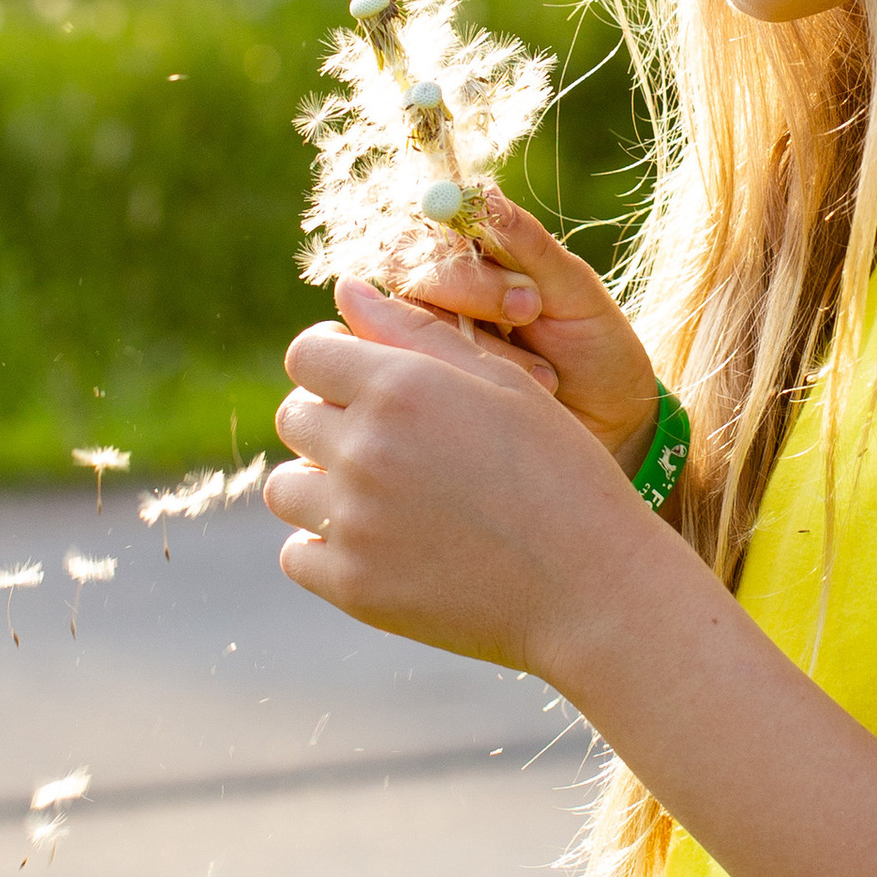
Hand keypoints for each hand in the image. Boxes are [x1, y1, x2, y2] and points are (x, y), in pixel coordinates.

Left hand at [264, 313, 660, 679]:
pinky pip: (297, 553)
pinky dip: (327, 547)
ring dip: (321, 485)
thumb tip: (347, 290)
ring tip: (381, 495)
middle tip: (389, 443)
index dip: (334, 362)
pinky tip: (382, 543)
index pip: (308, 355)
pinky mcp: (352, 586)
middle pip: (294, 417)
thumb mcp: (505, 384)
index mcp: (400, 387)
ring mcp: (354, 522)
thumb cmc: (559, 472)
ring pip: (286, 488)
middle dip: (330, 420)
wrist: (590, 586)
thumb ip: (417, 333)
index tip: (364, 380)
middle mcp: (365, 449)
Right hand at [387, 189, 660, 465]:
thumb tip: (483, 194)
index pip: (433, 222)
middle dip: (473, 289)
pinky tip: (528, 394)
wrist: (610, 424)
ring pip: (415, 320)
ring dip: (484, 345)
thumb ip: (527, 245)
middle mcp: (443, 290)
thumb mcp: (574, 291)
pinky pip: (421, 369)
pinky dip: (479, 380)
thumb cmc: (594, 347)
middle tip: (531, 311)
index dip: (465, 246)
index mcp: (478, 251)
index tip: (523, 283)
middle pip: (409, 265)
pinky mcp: (426, 382)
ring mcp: (430, 337)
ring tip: (546, 373)